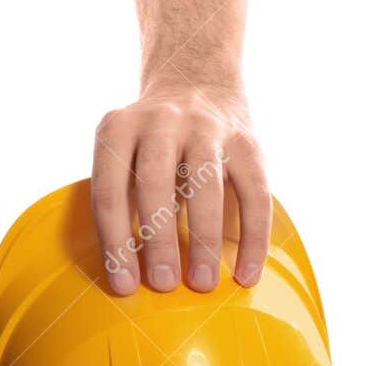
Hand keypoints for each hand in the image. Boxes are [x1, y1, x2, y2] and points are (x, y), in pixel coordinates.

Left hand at [90, 84, 270, 295]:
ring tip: (203, 284)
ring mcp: (207, 127)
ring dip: (204, 239)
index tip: (124, 286)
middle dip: (158, 240)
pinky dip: (253, 237)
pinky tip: (248, 273)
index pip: (110, 192)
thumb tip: (126, 272)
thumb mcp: (121, 153)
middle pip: (155, 185)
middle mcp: (161, 121)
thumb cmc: (148, 142)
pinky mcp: (247, 140)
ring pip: (205, 186)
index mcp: (117, 129)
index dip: (115, 243)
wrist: (196, 79)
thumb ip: (121, 197)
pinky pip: (255, 193)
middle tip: (163, 285)